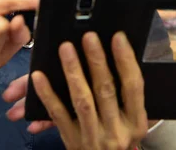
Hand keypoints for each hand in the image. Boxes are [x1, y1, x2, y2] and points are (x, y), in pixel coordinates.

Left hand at [5, 32, 148, 148]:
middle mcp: (117, 131)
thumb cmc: (119, 139)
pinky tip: (39, 77)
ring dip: (73, 72)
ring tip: (66, 48)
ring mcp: (93, 138)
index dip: (126, 60)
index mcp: (136, 121)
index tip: (118, 37)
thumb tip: (120, 56)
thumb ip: (128, 97)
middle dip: (97, 60)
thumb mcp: (133, 123)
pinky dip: (48, 95)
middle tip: (88, 36)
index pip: (133, 86)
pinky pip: (58, 115)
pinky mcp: (71, 141)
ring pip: (82, 100)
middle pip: (106, 90)